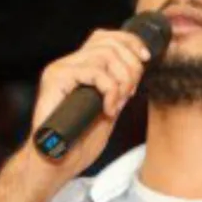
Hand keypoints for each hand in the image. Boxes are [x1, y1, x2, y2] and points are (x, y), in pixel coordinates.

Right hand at [23, 28, 151, 183]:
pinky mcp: (55, 79)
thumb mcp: (107, 113)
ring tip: (118, 103)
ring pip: (104, 54)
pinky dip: (110, 90)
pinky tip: (108, 109)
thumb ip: (117, 92)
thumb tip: (135, 74)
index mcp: (79, 68)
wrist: (55, 163)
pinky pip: (94, 71)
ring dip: (122, 80)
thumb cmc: (77, 144)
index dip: (130, 43)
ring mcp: (60, 70)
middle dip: (131, 66)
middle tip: (130, 93)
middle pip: (108, 42)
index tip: (145, 59)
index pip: (106, 38)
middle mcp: (68, 64)